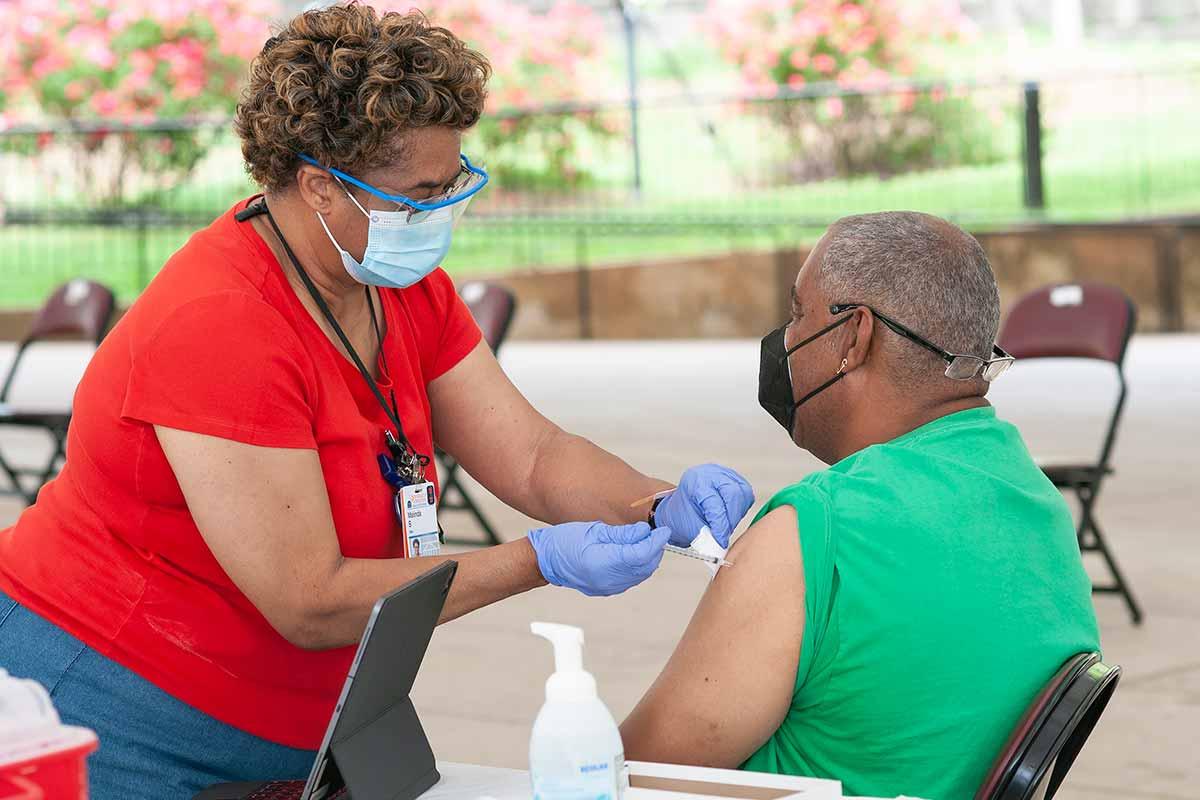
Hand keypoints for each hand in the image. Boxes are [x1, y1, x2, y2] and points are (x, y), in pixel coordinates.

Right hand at [528, 521, 672, 596]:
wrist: (546, 561)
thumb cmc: (564, 541)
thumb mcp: (594, 530)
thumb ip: (622, 534)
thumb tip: (645, 532)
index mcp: (603, 562)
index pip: (640, 554)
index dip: (656, 542)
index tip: (664, 531)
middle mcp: (608, 579)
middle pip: (644, 567)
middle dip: (655, 549)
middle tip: (658, 533)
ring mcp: (608, 587)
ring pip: (640, 574)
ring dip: (648, 558)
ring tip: (647, 541)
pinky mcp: (607, 588)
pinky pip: (631, 578)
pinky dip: (638, 565)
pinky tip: (635, 552)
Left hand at [653, 464, 754, 547]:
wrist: (682, 506)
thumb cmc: (683, 514)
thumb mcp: (690, 527)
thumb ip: (706, 536)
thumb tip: (719, 547)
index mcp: (695, 483)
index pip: (715, 504)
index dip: (721, 526)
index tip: (721, 541)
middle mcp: (710, 473)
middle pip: (733, 494)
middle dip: (731, 519)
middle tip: (725, 534)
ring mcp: (723, 473)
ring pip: (743, 493)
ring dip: (737, 514)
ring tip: (725, 524)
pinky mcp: (733, 477)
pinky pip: (745, 493)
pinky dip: (741, 507)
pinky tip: (730, 514)